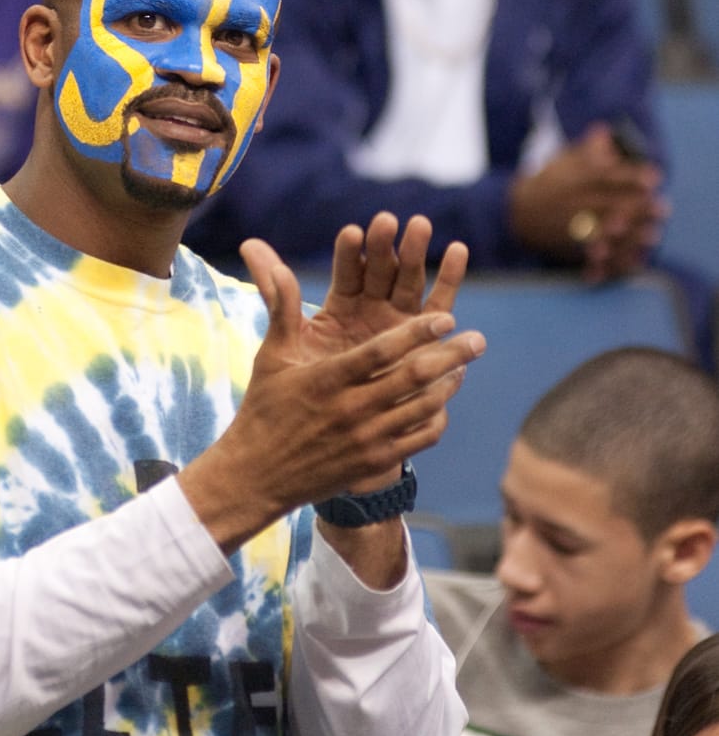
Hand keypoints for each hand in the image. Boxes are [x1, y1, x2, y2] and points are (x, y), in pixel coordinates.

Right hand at [178, 217, 484, 554]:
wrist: (257, 474)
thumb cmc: (264, 408)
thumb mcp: (271, 356)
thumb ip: (281, 308)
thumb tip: (277, 261)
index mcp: (327, 379)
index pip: (381, 351)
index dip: (417, 333)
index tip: (445, 317)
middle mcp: (350, 409)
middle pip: (413, 379)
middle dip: (451, 356)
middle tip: (478, 339)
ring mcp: (366, 439)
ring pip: (422, 409)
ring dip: (449, 385)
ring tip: (464, 367)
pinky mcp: (373, 461)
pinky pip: (419, 439)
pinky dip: (436, 419)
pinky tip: (441, 403)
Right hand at [508, 123, 666, 280]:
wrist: (511, 214)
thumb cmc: (545, 184)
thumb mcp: (560, 163)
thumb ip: (585, 151)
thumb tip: (604, 131)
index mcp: (569, 180)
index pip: (603, 176)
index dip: (630, 177)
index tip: (655, 178)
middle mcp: (567, 204)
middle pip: (606, 205)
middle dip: (636, 208)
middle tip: (662, 209)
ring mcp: (565, 227)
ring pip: (599, 232)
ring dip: (628, 235)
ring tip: (652, 235)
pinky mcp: (564, 247)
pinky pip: (589, 254)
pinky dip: (610, 260)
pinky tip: (631, 260)